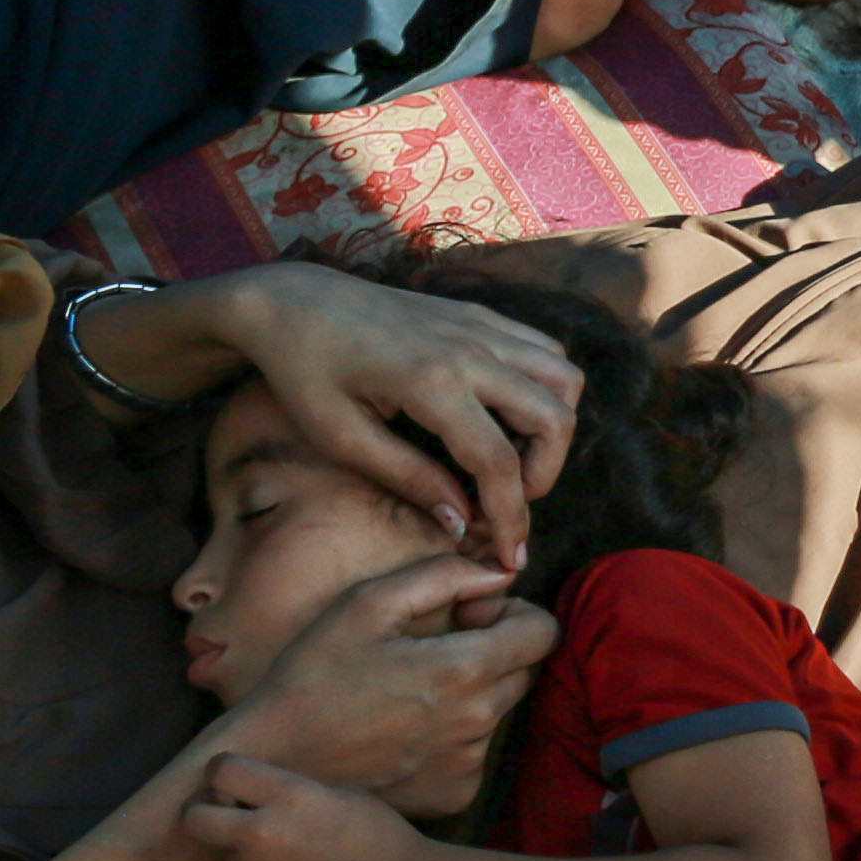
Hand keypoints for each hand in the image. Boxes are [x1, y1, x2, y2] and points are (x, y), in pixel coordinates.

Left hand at [111, 262, 584, 565]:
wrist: (295, 303)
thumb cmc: (304, 373)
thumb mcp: (342, 438)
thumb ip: (409, 480)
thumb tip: (461, 525)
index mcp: (430, 382)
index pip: (498, 461)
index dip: (512, 517)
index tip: (511, 558)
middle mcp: (470, 348)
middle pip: (554, 416)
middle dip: (544, 474)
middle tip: (506, 500)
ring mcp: (481, 325)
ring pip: (565, 377)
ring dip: (552, 427)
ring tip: (511, 457)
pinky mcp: (481, 315)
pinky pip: (545, 350)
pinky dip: (546, 389)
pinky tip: (506, 417)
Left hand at [181, 752, 432, 860]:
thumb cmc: (375, 833)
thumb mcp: (335, 793)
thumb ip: (286, 790)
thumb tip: (245, 791)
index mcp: (289, 796)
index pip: (221, 770)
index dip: (225, 774)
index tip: (236, 782)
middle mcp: (263, 834)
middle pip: (195, 818)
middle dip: (206, 815)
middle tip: (229, 819)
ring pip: (225, 857)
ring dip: (245, 856)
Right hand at [220, 552, 557, 818]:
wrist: (275, 760)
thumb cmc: (314, 674)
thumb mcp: (367, 603)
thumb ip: (444, 576)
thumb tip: (499, 573)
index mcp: (464, 670)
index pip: (544, 632)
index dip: (512, 614)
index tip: (468, 618)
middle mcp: (477, 722)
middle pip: (526, 670)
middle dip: (494, 649)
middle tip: (433, 650)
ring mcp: (467, 764)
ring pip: (499, 711)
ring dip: (472, 693)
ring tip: (408, 694)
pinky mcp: (454, 796)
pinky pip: (476, 753)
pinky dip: (454, 737)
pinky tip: (405, 732)